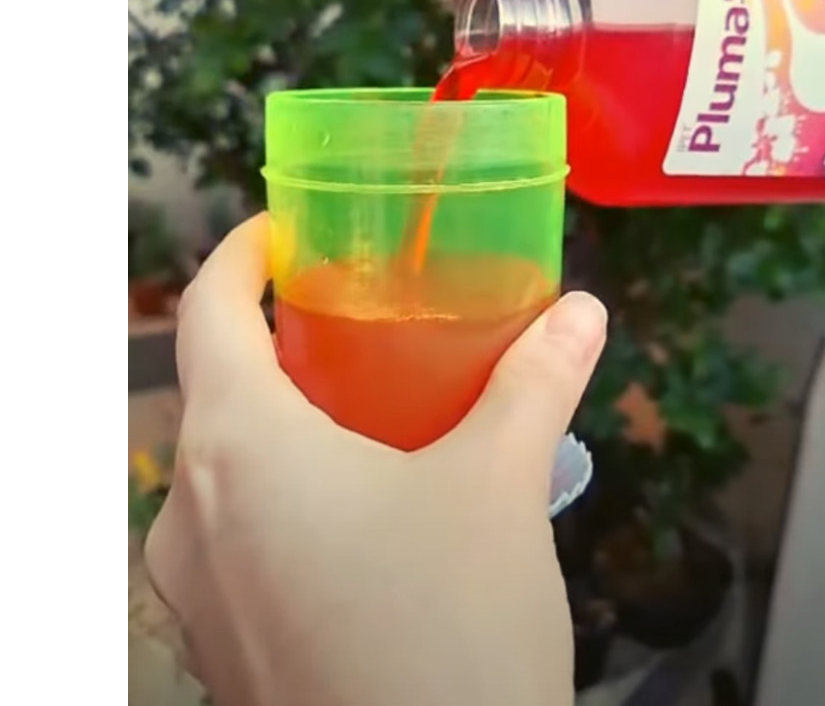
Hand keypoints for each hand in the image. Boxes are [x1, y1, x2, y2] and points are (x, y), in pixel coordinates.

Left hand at [145, 214, 607, 705]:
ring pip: (224, 465)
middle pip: (216, 386)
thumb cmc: (446, 631)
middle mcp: (190, 512)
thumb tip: (581, 311)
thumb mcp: (499, 489)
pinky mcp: (221, 645)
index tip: (285, 231)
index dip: (239, 255)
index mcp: (238, 449)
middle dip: (281, 339)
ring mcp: (195, 590)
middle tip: (359, 316)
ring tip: (373, 404)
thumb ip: (536, 384)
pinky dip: (283, 489)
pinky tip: (366, 506)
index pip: (207, 312)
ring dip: (285, 419)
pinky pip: (234, 530)